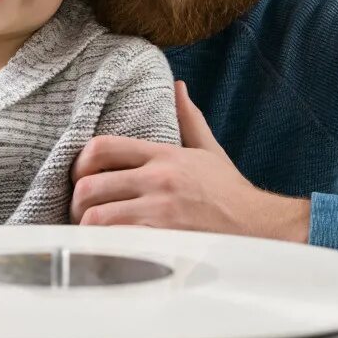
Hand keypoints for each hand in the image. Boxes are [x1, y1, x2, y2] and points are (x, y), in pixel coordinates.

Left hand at [70, 81, 311, 241]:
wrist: (259, 227)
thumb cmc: (230, 192)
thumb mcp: (208, 150)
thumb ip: (189, 119)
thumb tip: (178, 88)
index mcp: (163, 155)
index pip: (102, 147)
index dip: (80, 163)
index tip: (81, 178)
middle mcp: (158, 179)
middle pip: (90, 185)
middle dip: (78, 202)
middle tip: (82, 212)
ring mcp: (159, 211)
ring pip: (96, 217)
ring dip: (87, 227)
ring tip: (93, 233)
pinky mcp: (163, 240)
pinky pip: (115, 241)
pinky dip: (103, 246)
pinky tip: (107, 249)